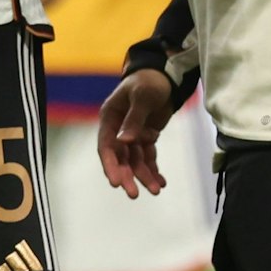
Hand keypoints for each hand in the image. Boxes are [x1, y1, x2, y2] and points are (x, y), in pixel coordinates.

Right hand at [97, 68, 176, 197]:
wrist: (165, 77)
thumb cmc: (148, 83)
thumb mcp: (142, 98)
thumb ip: (134, 120)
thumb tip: (124, 141)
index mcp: (109, 118)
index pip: (106, 146)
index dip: (110, 165)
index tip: (115, 182)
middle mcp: (117, 129)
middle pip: (120, 158)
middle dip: (127, 176)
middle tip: (134, 194)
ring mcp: (132, 134)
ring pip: (135, 160)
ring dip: (144, 175)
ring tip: (156, 190)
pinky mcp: (146, 137)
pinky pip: (148, 157)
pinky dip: (154, 169)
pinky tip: (162, 182)